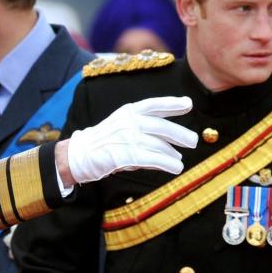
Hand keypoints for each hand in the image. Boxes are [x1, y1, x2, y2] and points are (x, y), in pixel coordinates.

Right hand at [65, 96, 196, 184]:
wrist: (78, 155)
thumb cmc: (102, 142)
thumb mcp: (121, 126)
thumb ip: (142, 129)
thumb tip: (168, 142)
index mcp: (128, 111)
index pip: (154, 104)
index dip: (172, 104)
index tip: (188, 104)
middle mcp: (129, 121)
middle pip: (162, 127)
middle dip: (180, 134)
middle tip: (193, 141)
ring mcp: (127, 137)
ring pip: (159, 145)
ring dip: (173, 154)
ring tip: (180, 162)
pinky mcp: (125, 154)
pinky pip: (153, 159)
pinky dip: (167, 164)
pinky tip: (176, 168)